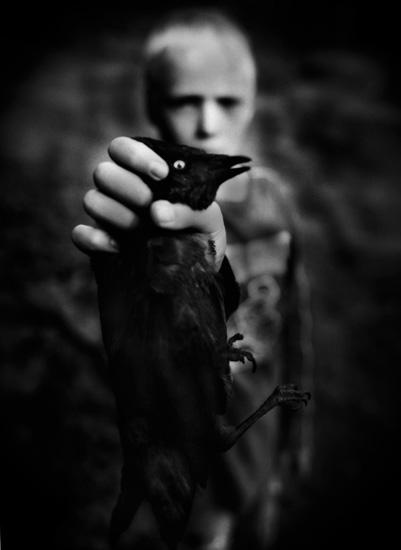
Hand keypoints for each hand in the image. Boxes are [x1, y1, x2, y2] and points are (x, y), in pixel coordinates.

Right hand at [71, 137, 226, 268]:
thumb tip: (157, 213)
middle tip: (150, 204)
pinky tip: (119, 248)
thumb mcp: (209, 222)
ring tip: (142, 230)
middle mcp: (121, 192)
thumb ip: (192, 210)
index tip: (161, 174)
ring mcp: (108, 218)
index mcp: (144, 175)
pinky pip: (80, 234)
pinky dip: (95, 239)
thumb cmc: (200, 237)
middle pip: (102, 172)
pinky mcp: (99, 246)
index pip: (122, 148)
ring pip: (91, 200)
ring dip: (117, 214)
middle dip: (128, 187)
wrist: (194, 276)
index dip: (135, 156)